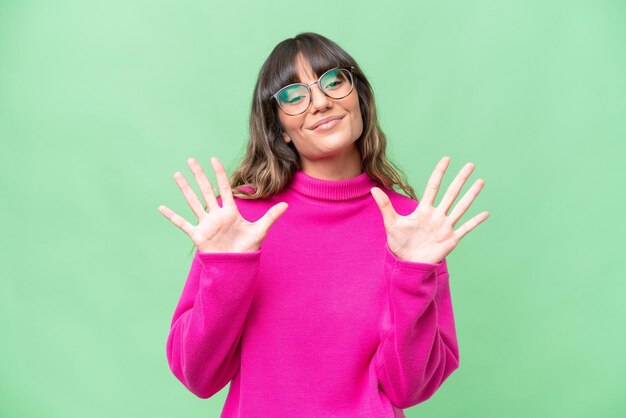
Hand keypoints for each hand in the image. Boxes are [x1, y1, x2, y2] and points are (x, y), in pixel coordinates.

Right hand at [158, 157, 287, 252]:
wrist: (237, 266)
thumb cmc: (248, 248)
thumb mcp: (261, 230)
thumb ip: (271, 216)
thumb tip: (285, 205)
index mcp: (230, 211)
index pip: (223, 187)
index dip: (218, 173)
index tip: (213, 159)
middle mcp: (216, 214)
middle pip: (205, 190)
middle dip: (199, 174)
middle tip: (191, 159)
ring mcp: (206, 224)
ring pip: (193, 202)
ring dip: (185, 189)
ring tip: (176, 175)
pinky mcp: (198, 235)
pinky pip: (182, 224)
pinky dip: (172, 216)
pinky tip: (161, 208)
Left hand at [370, 156, 488, 263]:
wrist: (406, 263)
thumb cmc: (399, 243)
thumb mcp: (391, 223)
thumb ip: (385, 206)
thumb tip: (373, 188)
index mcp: (424, 210)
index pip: (433, 186)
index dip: (439, 173)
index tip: (446, 159)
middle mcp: (437, 215)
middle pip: (451, 193)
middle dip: (460, 179)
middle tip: (471, 165)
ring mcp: (445, 226)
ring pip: (461, 207)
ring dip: (471, 195)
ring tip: (481, 182)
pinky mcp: (451, 239)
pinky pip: (465, 228)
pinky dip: (475, 221)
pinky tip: (486, 213)